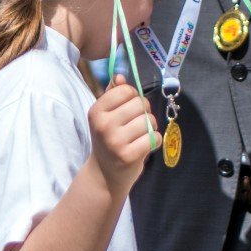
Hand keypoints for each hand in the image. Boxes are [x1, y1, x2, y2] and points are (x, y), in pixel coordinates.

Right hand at [88, 76, 158, 197]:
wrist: (104, 174)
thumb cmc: (108, 140)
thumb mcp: (105, 116)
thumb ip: (113, 94)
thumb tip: (120, 75)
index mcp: (96, 111)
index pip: (126, 91)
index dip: (133, 97)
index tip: (129, 108)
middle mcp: (104, 125)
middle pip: (140, 104)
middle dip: (144, 112)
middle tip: (136, 124)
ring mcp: (116, 141)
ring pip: (149, 120)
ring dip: (150, 127)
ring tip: (140, 136)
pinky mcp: (129, 156)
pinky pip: (154, 137)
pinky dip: (154, 141)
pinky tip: (144, 146)